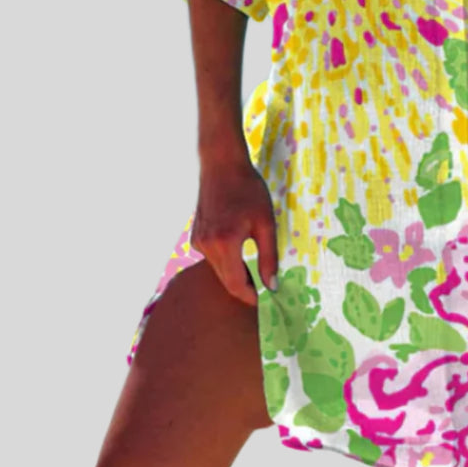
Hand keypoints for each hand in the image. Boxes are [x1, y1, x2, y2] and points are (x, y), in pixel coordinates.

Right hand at [190, 156, 279, 306]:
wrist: (222, 165)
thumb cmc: (248, 190)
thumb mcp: (266, 223)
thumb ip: (269, 256)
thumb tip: (272, 285)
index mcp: (225, 243)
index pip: (235, 284)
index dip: (249, 296)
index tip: (263, 302)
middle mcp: (206, 245)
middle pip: (225, 279)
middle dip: (244, 287)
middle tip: (264, 289)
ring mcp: (198, 240)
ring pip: (218, 269)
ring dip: (235, 273)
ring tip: (254, 270)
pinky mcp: (196, 235)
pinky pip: (212, 257)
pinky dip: (226, 260)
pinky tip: (239, 249)